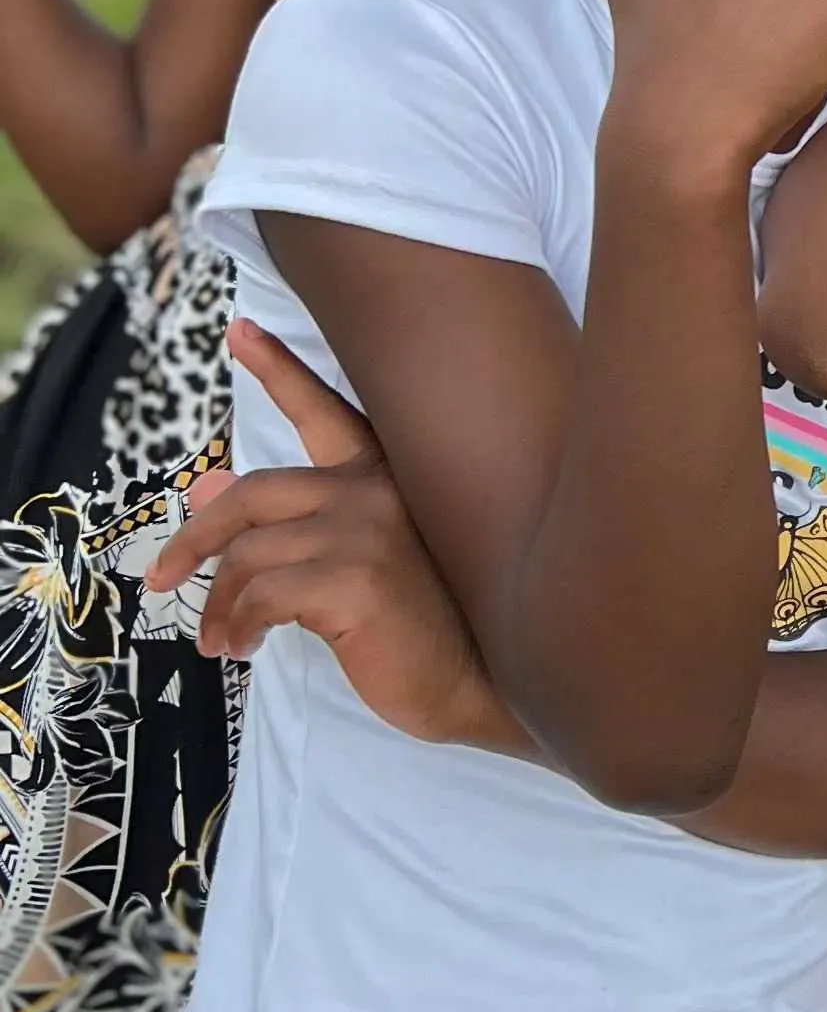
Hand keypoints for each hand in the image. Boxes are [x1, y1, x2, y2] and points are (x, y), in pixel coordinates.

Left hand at [150, 321, 520, 748]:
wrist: (479, 680)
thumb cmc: (419, 624)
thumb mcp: (348, 564)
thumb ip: (287, 524)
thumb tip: (207, 488)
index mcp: (382, 476)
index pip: (324, 411)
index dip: (279, 369)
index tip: (239, 331)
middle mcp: (375, 489)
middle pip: (253, 493)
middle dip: (196, 537)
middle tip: (162, 576)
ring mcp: (367, 530)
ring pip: (249, 553)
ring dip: (218, 603)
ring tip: (219, 640)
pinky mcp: (356, 578)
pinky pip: (262, 594)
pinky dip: (238, 625)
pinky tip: (243, 648)